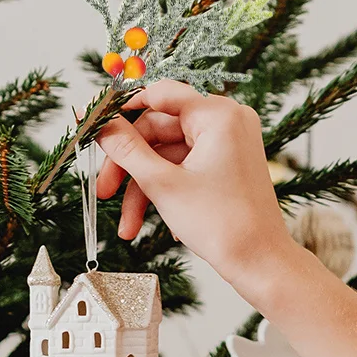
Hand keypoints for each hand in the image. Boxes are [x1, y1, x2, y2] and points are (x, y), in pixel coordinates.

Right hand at [95, 81, 296, 305]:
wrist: (259, 262)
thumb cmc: (222, 224)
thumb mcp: (162, 183)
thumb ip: (126, 149)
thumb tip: (99, 125)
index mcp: (217, 114)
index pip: (159, 93)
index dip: (123, 109)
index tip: (96, 125)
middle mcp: (227, 120)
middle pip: (159, 130)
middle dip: (130, 168)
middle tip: (105, 192)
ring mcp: (228, 142)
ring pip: (168, 155)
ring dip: (144, 189)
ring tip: (128, 227)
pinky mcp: (227, 162)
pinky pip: (185, 166)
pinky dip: (167, 191)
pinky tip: (162, 224)